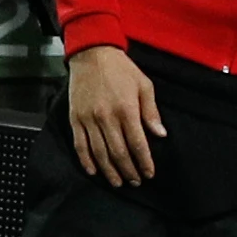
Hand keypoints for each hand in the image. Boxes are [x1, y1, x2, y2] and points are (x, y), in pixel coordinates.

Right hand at [67, 43, 165, 187]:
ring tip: (118, 182)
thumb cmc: (122, 70)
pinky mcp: (75, 118)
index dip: (144, 162)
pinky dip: (86, 161)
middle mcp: (106, 117)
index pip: (137, 143)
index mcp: (126, 109)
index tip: (149, 173)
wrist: (92, 54)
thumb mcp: (144, 85)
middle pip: (118, 152)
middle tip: (135, 181)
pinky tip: (94, 171)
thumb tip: (160, 134)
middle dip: (128, 170)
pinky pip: (80, 145)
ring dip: (109, 170)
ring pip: (99, 152)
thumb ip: (151, 111)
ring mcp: (88, 119)